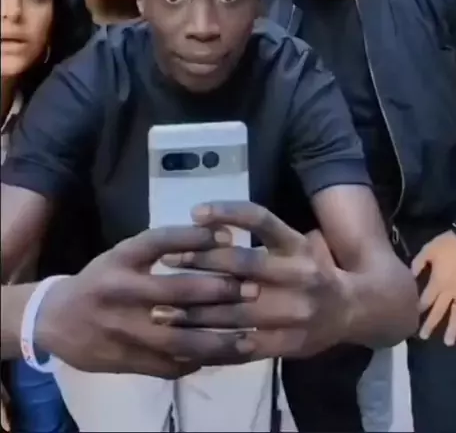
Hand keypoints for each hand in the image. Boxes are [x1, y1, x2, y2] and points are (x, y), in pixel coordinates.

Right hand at [35, 226, 259, 377]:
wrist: (57, 321)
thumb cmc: (102, 281)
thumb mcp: (124, 255)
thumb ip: (163, 249)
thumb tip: (220, 238)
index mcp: (121, 259)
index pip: (160, 241)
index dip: (195, 237)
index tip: (229, 235)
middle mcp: (122, 291)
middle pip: (178, 290)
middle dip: (220, 291)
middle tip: (253, 289)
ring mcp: (125, 330)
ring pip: (179, 338)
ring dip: (218, 338)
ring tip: (250, 336)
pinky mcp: (128, 360)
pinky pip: (170, 364)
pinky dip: (200, 362)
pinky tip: (226, 358)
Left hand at [162, 202, 349, 360]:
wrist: (354, 309)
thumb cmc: (313, 269)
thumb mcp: (296, 242)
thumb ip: (261, 235)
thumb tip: (204, 220)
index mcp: (295, 244)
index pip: (260, 219)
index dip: (228, 213)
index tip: (195, 213)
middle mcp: (298, 273)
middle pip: (242, 264)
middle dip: (200, 262)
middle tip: (167, 261)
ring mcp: (295, 311)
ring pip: (237, 310)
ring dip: (195, 311)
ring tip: (161, 309)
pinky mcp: (290, 343)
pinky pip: (245, 345)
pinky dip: (214, 344)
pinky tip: (187, 343)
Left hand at [412, 230, 455, 343]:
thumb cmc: (450, 244)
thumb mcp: (429, 249)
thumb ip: (418, 263)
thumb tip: (409, 275)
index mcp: (438, 282)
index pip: (425, 299)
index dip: (417, 307)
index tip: (410, 316)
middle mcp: (451, 292)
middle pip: (439, 310)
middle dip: (430, 324)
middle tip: (423, 337)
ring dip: (452, 328)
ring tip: (448, 342)